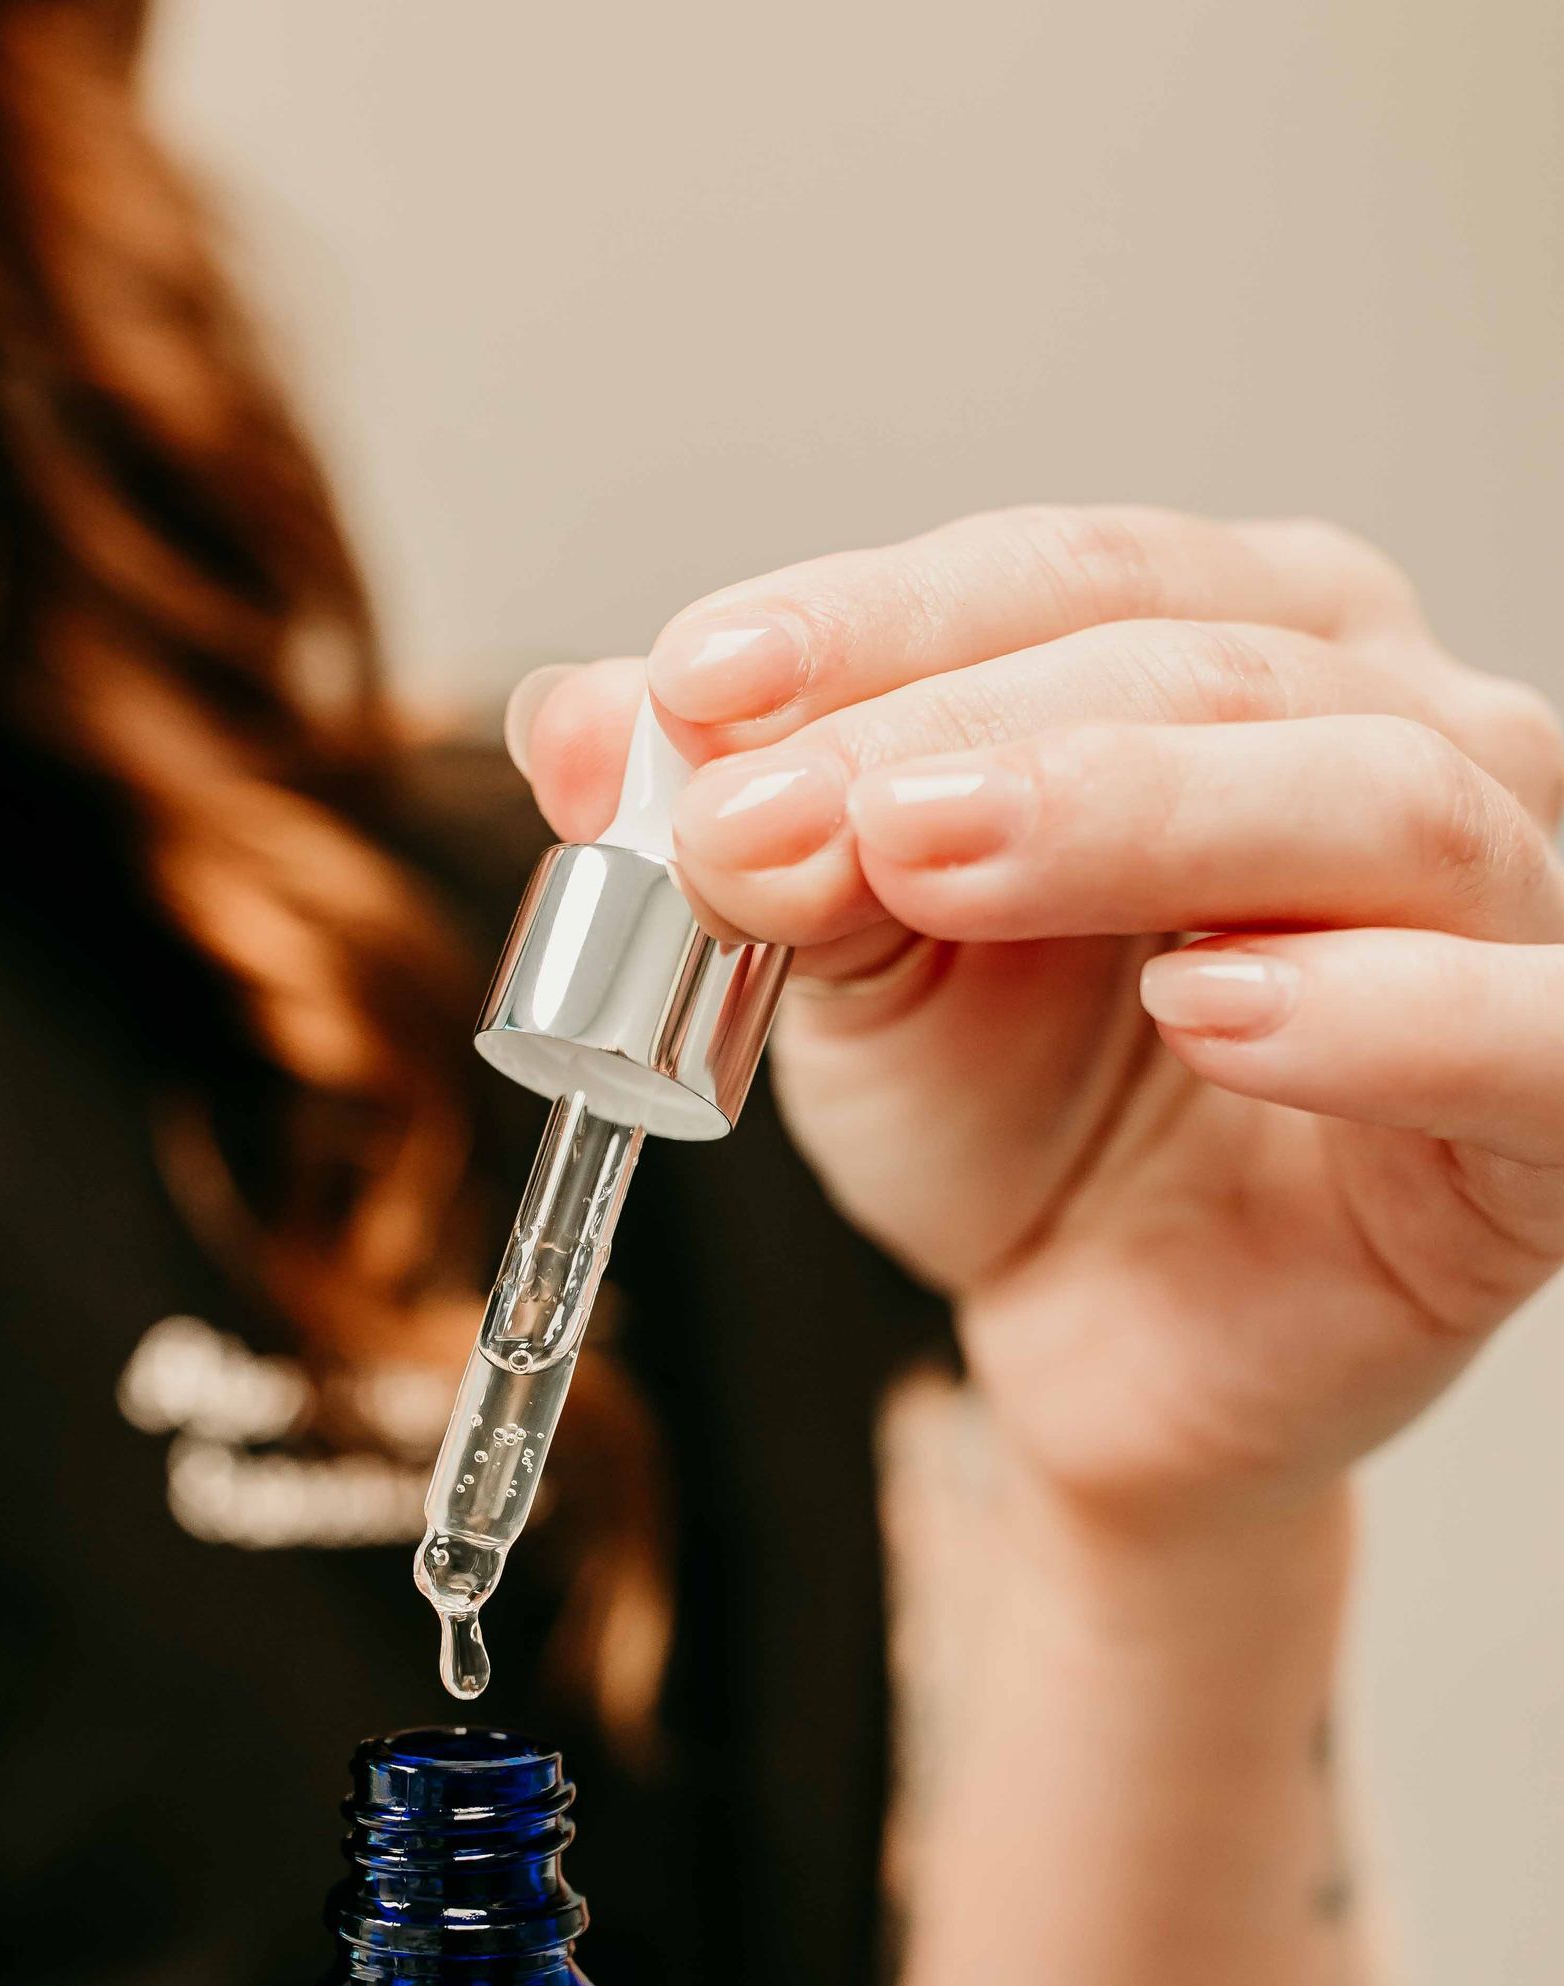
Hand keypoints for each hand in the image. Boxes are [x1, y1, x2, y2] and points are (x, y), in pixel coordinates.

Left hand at [513, 509, 1563, 1531]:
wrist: (1102, 1343)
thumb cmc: (1012, 1120)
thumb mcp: (852, 962)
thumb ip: (747, 832)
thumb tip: (584, 728)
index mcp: (1241, 647)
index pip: (1062, 577)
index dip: (873, 626)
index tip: (695, 692)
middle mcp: (1404, 732)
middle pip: (1203, 662)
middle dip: (954, 731)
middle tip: (766, 822)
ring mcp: (1508, 909)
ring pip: (1371, 800)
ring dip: (1137, 816)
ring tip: (937, 869)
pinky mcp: (1549, 1106)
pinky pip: (1523, 1030)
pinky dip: (1385, 1010)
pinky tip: (1218, 1009)